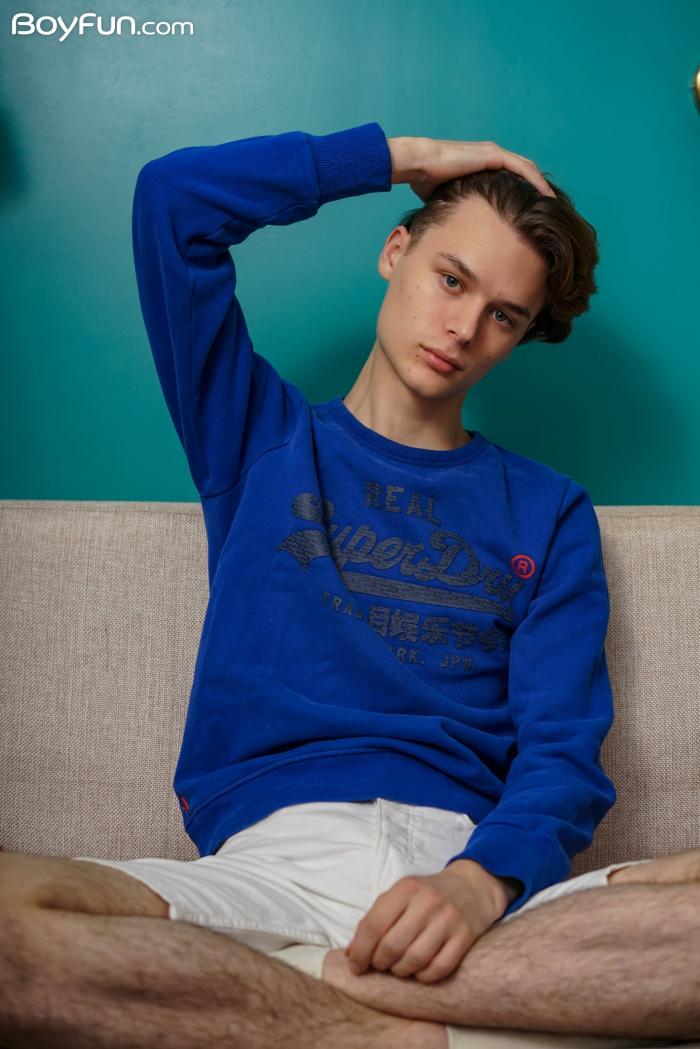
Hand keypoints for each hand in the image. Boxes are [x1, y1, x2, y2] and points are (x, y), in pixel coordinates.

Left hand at [344, 866, 501, 983]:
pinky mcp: (465, 937)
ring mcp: (448, 920)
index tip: (356, 966)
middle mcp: (427, 902)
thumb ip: (375, 920)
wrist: (470, 888)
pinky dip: (424, 977)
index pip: (373, 925)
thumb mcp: (399, 896)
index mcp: (406, 888)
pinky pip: (438, 969)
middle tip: (381, 964)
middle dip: (380, 963)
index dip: (360, 951)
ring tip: (399, 966)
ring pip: (414, 961)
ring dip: (400, 971)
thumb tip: (352, 955)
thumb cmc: (426, 895)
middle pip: (392, 946)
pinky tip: (420, 970)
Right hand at [387, 135, 555, 201]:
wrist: (418, 164)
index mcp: (482, 166)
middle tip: (551, 210)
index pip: (511, 179)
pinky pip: (523, 169)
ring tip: (555, 205)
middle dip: (538, 191)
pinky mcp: (494, 155)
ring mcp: (494, 153)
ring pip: (528, 170)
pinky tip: (547, 196)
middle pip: (524, 173)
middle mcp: (491, 156)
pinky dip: (537, 182)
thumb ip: (457, 206)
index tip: (533, 212)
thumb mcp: (446, 197)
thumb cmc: (425, 180)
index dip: (524, 194)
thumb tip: (456, 228)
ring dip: (542, 187)